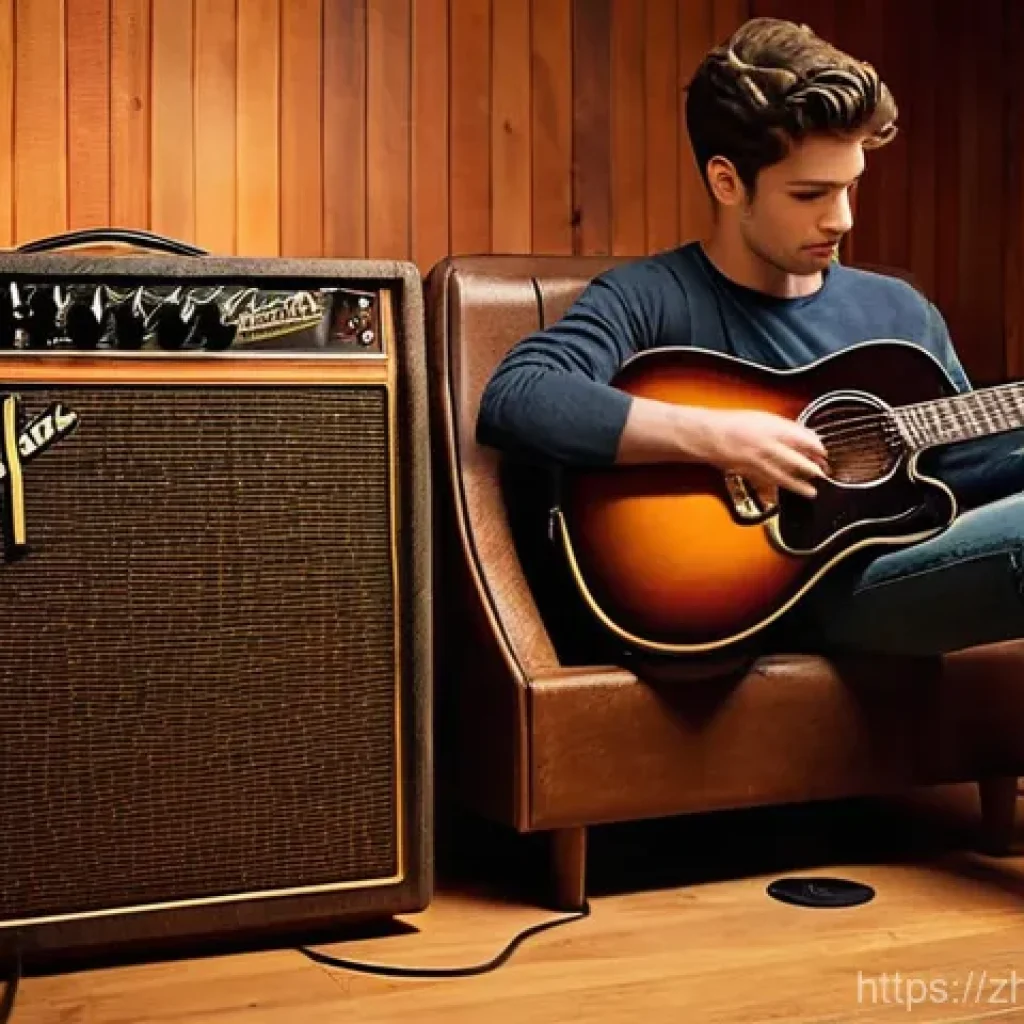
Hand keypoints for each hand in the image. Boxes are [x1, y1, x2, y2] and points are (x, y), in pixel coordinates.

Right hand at [689, 407, 829, 498]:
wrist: (710, 435)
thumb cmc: (735, 423)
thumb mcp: (766, 418)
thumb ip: (788, 428)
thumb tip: (807, 436)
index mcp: (774, 430)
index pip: (804, 440)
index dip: (817, 449)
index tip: (825, 453)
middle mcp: (768, 447)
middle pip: (797, 461)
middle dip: (813, 470)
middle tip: (824, 475)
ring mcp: (758, 463)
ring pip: (784, 477)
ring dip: (799, 486)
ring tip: (812, 493)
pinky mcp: (749, 474)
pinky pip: (765, 484)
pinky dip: (775, 490)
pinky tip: (782, 495)